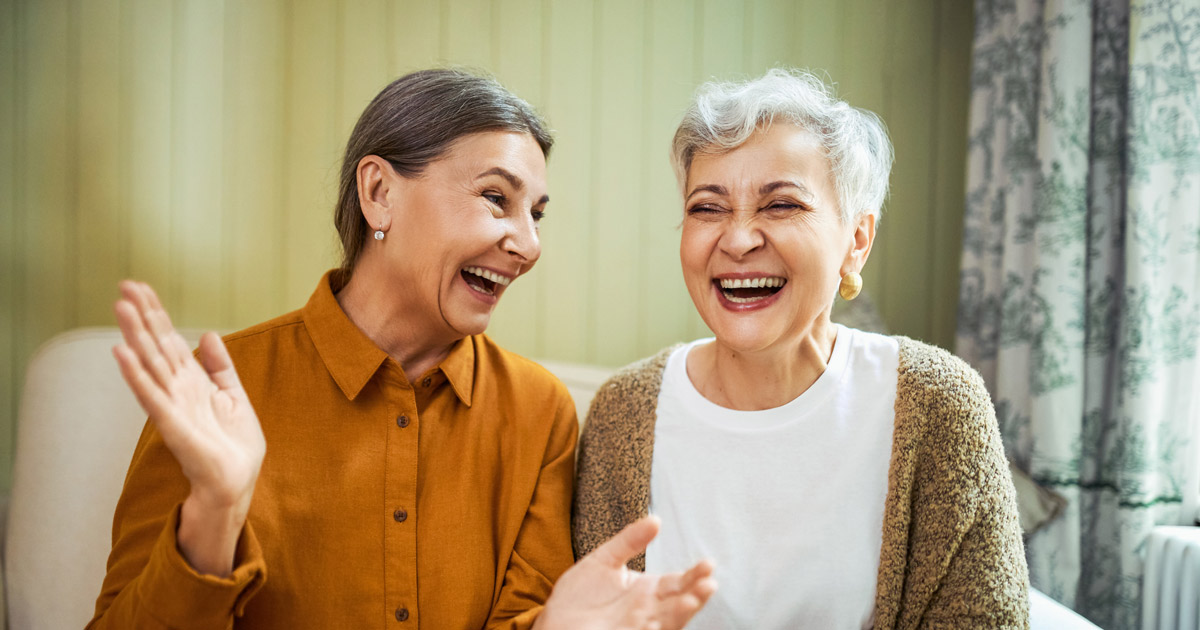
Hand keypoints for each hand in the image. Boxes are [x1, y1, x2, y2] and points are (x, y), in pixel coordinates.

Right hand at [112, 281, 265, 575]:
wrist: (237, 481)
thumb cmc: (233, 444)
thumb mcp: (233, 395)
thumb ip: (220, 366)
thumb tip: (206, 335)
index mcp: (191, 381)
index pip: (169, 340)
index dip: (155, 313)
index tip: (140, 287)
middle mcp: (176, 389)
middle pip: (155, 345)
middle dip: (141, 316)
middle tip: (123, 286)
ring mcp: (172, 406)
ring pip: (150, 364)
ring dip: (134, 336)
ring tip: (119, 308)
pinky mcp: (172, 425)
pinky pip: (152, 396)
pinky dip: (136, 375)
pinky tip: (122, 354)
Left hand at [536, 517, 716, 629]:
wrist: (554, 622)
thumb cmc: (579, 596)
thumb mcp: (604, 560)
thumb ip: (629, 541)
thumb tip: (656, 519)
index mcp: (647, 591)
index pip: (678, 582)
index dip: (694, 575)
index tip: (708, 564)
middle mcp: (647, 611)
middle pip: (679, 603)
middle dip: (695, 595)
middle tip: (708, 584)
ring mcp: (636, 627)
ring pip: (667, 622)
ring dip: (680, 614)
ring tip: (690, 602)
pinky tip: (656, 625)